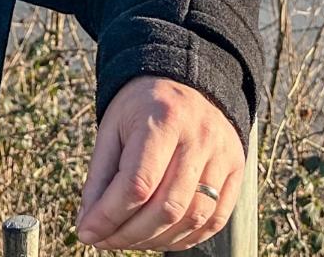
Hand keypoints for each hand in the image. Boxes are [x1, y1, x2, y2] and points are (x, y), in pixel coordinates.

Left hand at [75, 74, 243, 251]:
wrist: (186, 82)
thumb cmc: (142, 108)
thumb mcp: (112, 130)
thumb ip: (99, 178)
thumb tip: (90, 227)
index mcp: (164, 119)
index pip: (137, 183)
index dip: (109, 217)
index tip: (87, 233)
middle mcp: (200, 136)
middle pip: (167, 207)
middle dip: (130, 235)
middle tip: (105, 241)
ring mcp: (223, 154)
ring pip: (193, 218)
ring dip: (156, 241)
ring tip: (130, 239)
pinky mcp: (236, 169)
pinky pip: (215, 219)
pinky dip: (185, 238)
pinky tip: (160, 237)